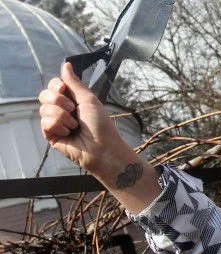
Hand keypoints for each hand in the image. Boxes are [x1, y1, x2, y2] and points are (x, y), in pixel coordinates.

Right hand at [39, 63, 160, 212]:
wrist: (102, 148)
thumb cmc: (100, 125)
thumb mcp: (89, 99)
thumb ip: (74, 83)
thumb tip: (66, 64)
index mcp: (72, 100)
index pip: (54, 85)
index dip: (57, 86)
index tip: (65, 90)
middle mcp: (62, 110)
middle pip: (44, 95)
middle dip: (58, 100)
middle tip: (73, 110)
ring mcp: (55, 123)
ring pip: (44, 109)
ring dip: (62, 116)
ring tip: (75, 126)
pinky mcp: (51, 135)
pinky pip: (45, 122)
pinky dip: (59, 126)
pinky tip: (69, 133)